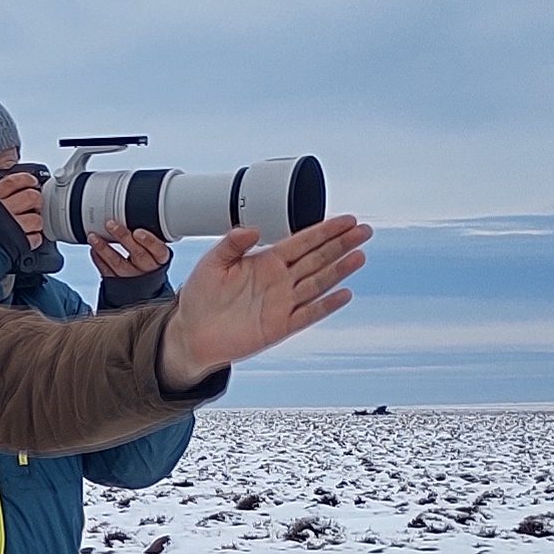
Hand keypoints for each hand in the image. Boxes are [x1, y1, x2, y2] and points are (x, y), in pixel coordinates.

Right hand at [0, 190, 46, 283]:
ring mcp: (13, 227)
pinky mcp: (20, 243)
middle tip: (33, 205)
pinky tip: (26, 238)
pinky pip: (36, 237)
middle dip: (36, 200)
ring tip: (28, 225)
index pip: (14, 181)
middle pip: (31, 196)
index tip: (31, 181)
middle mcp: (4, 210)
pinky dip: (34, 238)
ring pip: (37, 218)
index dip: (26, 179)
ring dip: (36, 222)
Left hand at [90, 226, 169, 281]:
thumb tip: (133, 211)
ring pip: (118, 264)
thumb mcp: (155, 248)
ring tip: (93, 237)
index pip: (158, 250)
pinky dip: (99, 260)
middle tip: (110, 224)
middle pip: (137, 254)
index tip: (138, 232)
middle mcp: (147, 269)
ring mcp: (132, 278)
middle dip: (123, 238)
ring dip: (104, 249)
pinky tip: (94, 250)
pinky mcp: (118, 284)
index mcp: (160, 258)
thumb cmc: (149, 259)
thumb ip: (148, 235)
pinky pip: (107, 273)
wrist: (144, 286)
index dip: (148, 241)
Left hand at [157, 212, 371, 387]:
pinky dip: (326, 306)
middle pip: (317, 259)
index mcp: (266, 261)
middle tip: (363, 231)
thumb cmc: (200, 297)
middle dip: (341, 244)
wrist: (190, 332)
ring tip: (359, 255)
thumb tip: (252, 229)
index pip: (302, 242)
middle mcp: (279, 281)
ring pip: (318, 283)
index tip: (346, 220)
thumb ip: (231, 243)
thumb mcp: (212, 262)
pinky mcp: (279, 327)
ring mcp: (282, 303)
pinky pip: (307, 315)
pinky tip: (343, 294)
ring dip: (339, 270)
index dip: (325, 231)